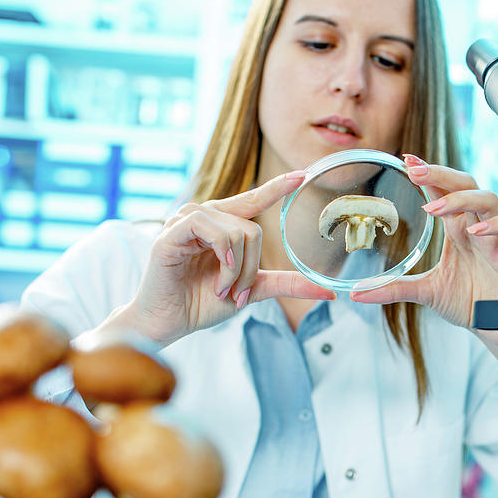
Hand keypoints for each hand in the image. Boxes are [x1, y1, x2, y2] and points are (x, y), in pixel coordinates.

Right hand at [117, 172, 334, 345]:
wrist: (168, 322)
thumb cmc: (202, 303)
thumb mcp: (253, 291)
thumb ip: (285, 284)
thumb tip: (328, 292)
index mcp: (221, 224)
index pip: (252, 200)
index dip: (277, 187)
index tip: (302, 175)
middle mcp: (204, 215)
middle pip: (253, 229)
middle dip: (252, 268)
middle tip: (237, 293)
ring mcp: (185, 220)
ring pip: (237, 231)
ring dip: (237, 270)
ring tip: (222, 290)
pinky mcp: (171, 232)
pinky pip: (213, 230)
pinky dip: (224, 258)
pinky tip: (217, 279)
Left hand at [351, 154, 497, 330]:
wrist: (492, 327)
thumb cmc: (467, 302)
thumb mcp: (424, 292)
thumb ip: (393, 288)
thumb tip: (357, 294)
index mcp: (458, 229)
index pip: (444, 190)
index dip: (428, 174)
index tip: (406, 160)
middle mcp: (477, 227)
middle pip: (466, 184)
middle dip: (441, 174)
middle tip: (415, 171)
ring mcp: (497, 240)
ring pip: (489, 200)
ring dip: (462, 198)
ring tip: (436, 208)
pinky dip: (497, 225)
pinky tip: (475, 231)